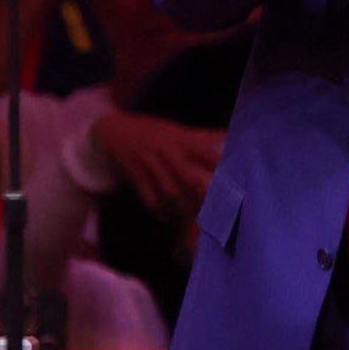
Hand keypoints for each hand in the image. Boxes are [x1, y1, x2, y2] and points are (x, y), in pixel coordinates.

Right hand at [92, 112, 220, 221]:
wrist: (114, 129)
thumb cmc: (151, 131)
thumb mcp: (176, 130)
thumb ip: (203, 137)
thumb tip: (229, 135)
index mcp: (179, 138)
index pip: (204, 151)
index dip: (218, 164)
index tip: (234, 177)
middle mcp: (165, 150)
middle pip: (188, 175)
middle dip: (203, 193)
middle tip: (216, 209)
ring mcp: (149, 162)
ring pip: (170, 190)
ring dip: (183, 206)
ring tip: (195, 220)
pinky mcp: (135, 174)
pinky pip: (149, 197)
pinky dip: (160, 210)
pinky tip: (169, 217)